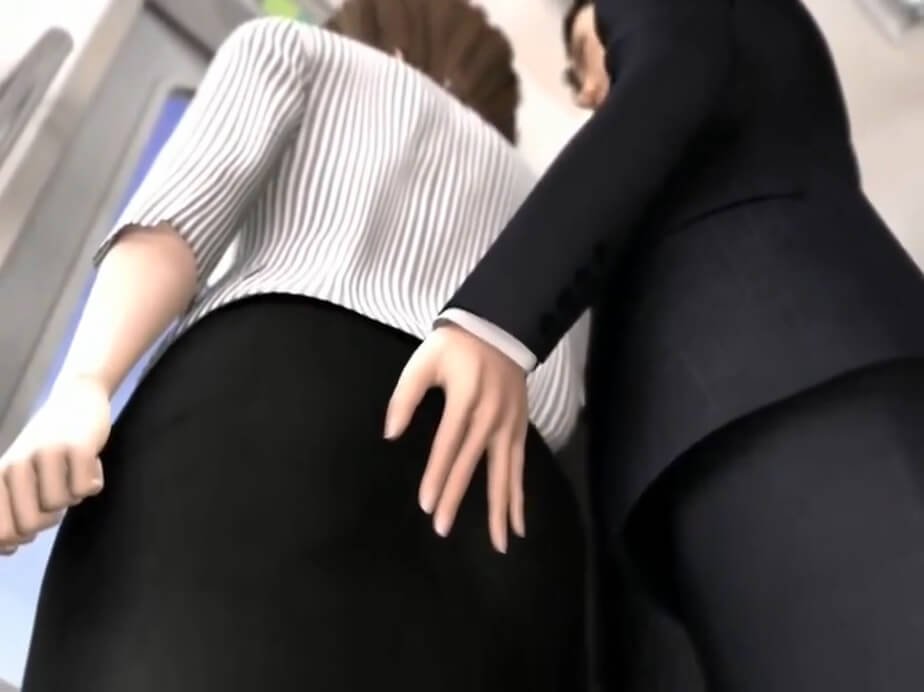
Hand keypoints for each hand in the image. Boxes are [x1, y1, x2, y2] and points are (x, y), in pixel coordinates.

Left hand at [0, 376, 110, 554]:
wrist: (76, 397)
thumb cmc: (48, 445)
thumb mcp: (19, 473)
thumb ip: (10, 509)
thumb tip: (7, 549)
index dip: (14, 540)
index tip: (25, 533)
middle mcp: (15, 464)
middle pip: (30, 525)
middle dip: (48, 519)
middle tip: (55, 496)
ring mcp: (46, 455)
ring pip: (61, 505)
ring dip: (73, 495)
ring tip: (71, 472)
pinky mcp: (77, 447)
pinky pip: (87, 489)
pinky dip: (94, 482)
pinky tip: (90, 463)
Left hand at [385, 324, 528, 552]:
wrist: (500, 327)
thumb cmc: (455, 345)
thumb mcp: (424, 360)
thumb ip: (405, 396)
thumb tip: (390, 433)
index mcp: (465, 399)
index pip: (448, 444)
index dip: (437, 475)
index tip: (426, 504)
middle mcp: (491, 416)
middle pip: (472, 463)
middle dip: (456, 497)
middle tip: (442, 528)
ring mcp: (509, 424)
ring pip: (504, 472)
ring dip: (499, 508)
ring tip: (499, 543)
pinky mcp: (520, 428)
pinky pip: (520, 467)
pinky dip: (519, 495)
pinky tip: (517, 523)